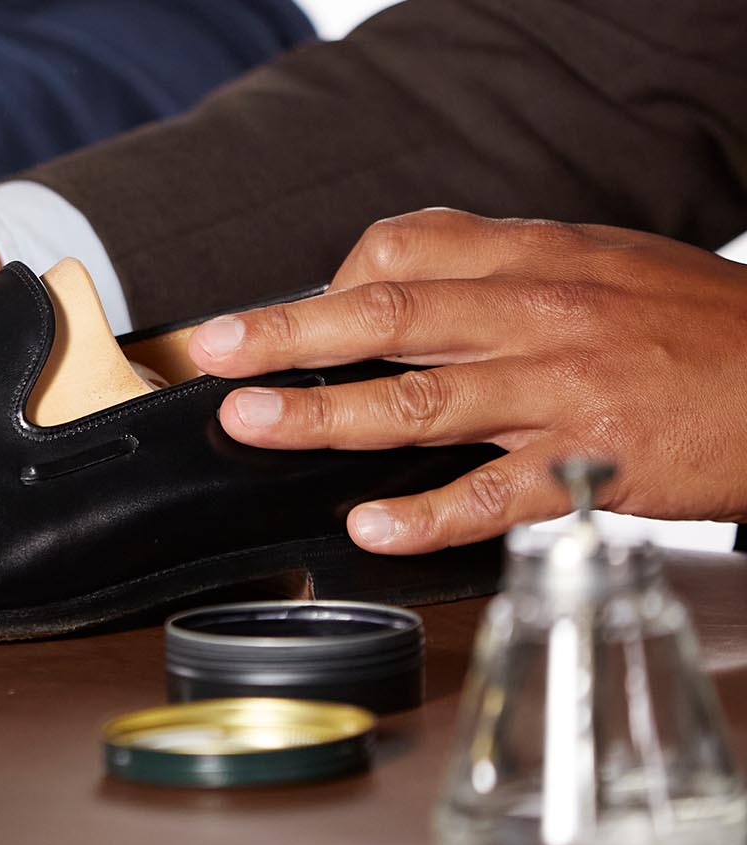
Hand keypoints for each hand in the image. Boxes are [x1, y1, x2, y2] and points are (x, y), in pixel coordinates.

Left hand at [186, 208, 746, 554]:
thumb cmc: (694, 326)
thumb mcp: (601, 262)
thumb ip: (503, 270)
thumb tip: (397, 285)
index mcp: (538, 260)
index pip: (407, 251)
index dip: (330, 282)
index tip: (279, 319)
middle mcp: (541, 317)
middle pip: (390, 317)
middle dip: (288, 332)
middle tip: (215, 351)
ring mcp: (565, 393)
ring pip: (422, 404)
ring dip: (324, 415)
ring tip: (252, 423)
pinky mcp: (594, 467)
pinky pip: (494, 495)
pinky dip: (425, 515)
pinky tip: (370, 527)